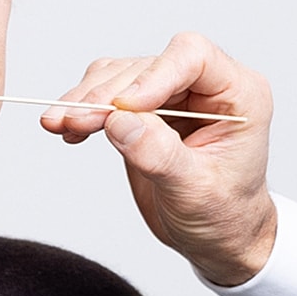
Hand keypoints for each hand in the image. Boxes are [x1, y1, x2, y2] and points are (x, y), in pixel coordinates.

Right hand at [40, 32, 276, 285]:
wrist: (217, 237)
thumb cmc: (223, 214)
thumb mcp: (195, 192)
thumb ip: (160, 155)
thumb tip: (119, 121)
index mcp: (238, 94)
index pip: (191, 57)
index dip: (152, 76)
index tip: (121, 107)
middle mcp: (204, 86)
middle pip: (145, 66)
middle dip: (106, 94)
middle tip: (75, 122)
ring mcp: (171, 94)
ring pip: (119, 75)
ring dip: (85, 98)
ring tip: (58, 124)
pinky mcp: (143, 110)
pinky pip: (107, 93)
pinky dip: (83, 108)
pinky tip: (68, 129)